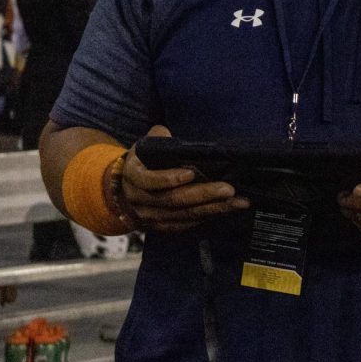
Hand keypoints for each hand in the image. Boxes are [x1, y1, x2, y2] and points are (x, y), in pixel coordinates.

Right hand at [117, 125, 248, 233]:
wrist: (123, 189)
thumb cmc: (142, 162)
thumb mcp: (145, 146)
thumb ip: (159, 139)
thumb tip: (171, 135)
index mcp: (133, 175)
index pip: (149, 180)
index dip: (169, 178)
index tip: (191, 173)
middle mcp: (139, 199)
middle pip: (173, 200)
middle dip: (203, 195)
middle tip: (228, 190)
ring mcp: (149, 216)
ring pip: (182, 215)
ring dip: (212, 209)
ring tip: (237, 202)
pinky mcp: (159, 226)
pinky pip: (183, 224)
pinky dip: (205, 217)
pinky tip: (224, 210)